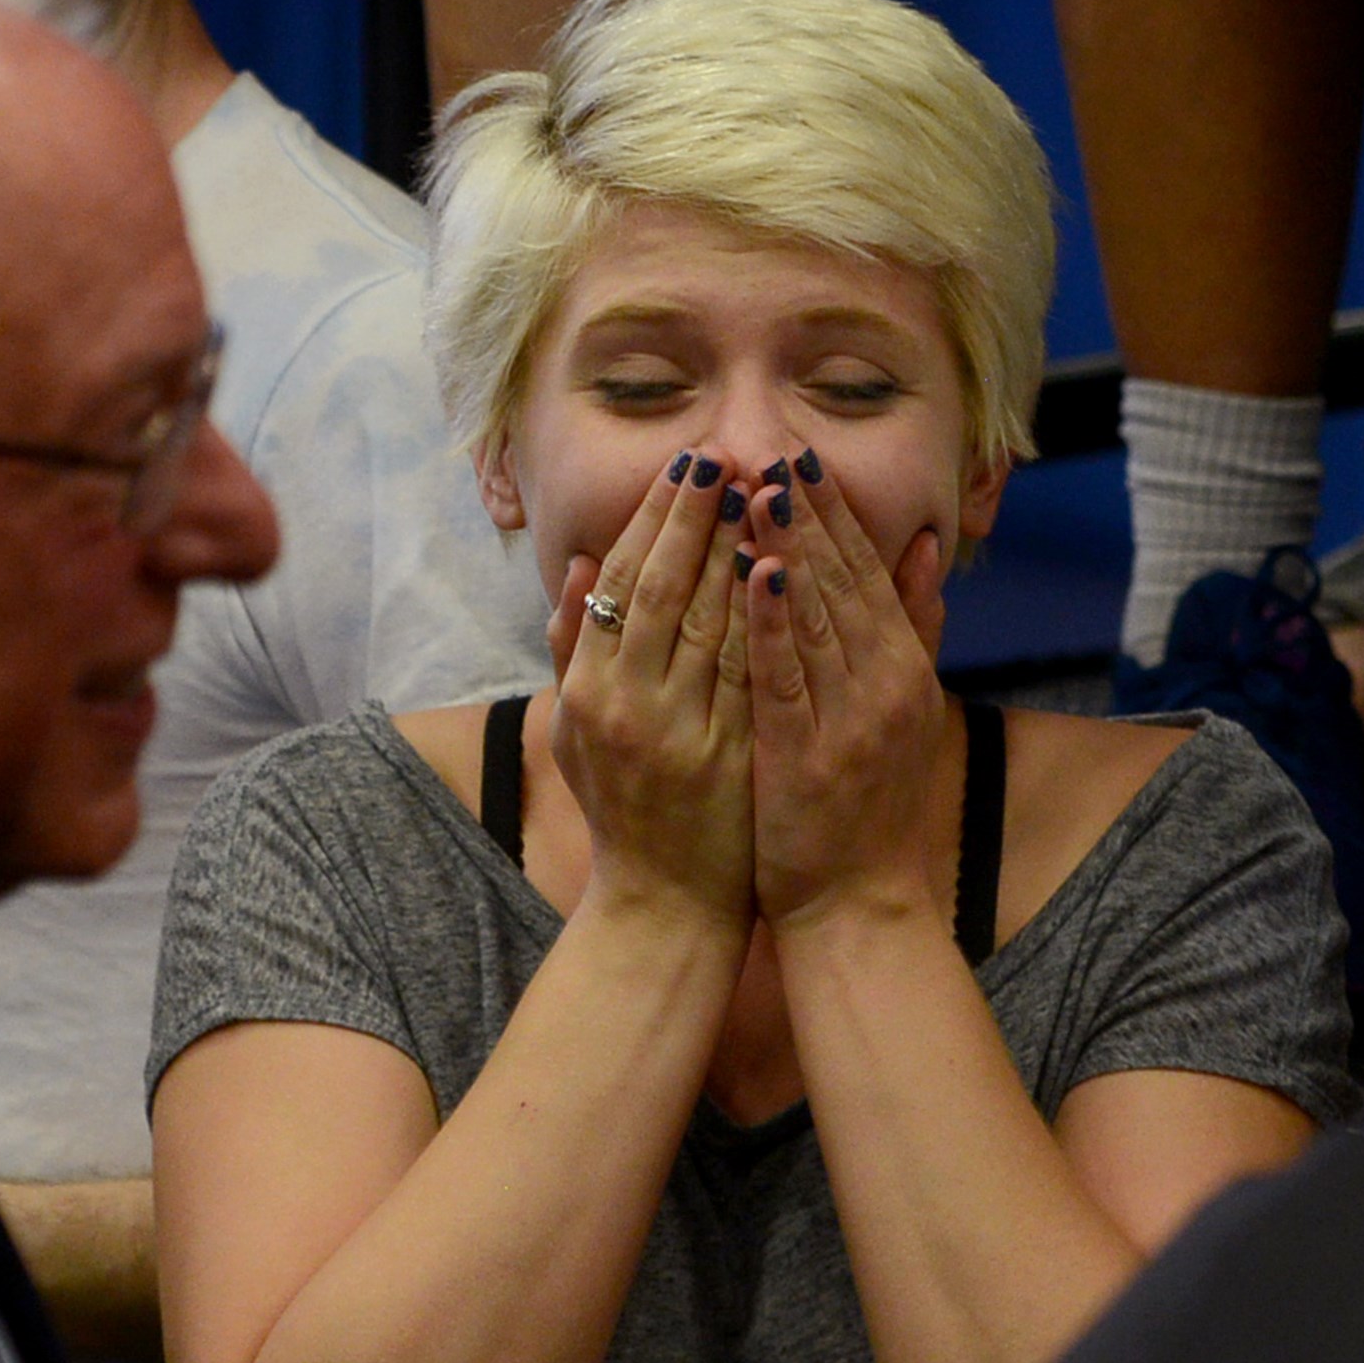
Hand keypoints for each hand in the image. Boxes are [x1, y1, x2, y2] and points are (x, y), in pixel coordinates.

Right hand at [550, 450, 755, 929]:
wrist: (666, 906)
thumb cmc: (622, 811)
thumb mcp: (576, 733)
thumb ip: (572, 649)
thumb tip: (575, 566)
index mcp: (588, 690)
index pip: (622, 582)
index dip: (653, 519)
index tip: (686, 467)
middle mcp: (626, 704)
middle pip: (666, 587)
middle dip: (698, 516)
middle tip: (729, 456)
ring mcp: (680, 732)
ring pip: (713, 621)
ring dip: (740, 550)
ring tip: (765, 492)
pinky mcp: (731, 757)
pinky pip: (754, 672)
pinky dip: (770, 619)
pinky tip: (791, 571)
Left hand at [738, 451, 955, 931]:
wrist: (859, 904)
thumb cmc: (871, 807)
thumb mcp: (907, 709)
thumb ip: (918, 629)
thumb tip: (929, 547)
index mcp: (904, 671)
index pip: (868, 574)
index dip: (837, 514)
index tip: (805, 457)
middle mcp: (885, 687)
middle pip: (843, 583)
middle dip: (809, 513)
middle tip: (777, 448)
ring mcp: (848, 722)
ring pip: (814, 618)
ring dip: (787, 547)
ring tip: (759, 487)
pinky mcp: (806, 757)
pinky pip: (784, 677)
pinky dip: (771, 622)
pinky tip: (753, 573)